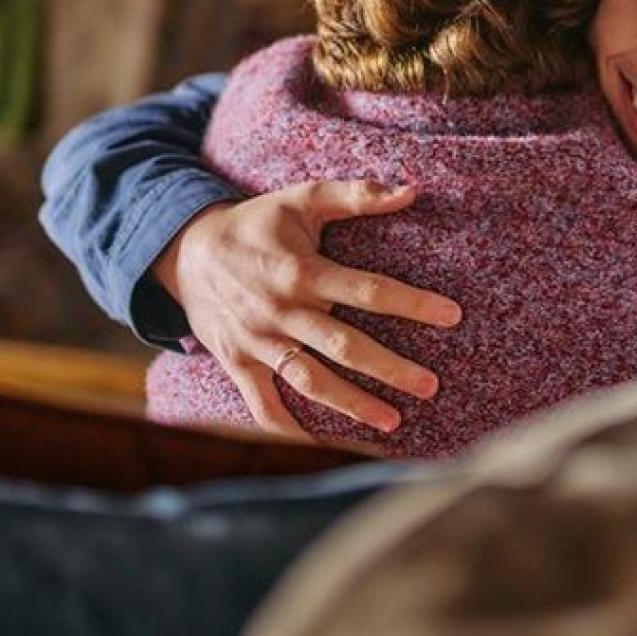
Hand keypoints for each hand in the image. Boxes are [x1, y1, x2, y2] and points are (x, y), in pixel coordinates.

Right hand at [152, 181, 461, 438]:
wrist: (184, 250)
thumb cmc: (256, 222)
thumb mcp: (302, 198)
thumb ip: (356, 195)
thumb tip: (413, 191)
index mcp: (301, 271)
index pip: (366, 290)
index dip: (411, 304)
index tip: (452, 316)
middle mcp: (281, 311)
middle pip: (344, 346)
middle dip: (390, 369)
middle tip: (431, 385)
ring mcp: (257, 341)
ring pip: (309, 380)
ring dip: (351, 404)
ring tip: (394, 421)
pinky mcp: (237, 362)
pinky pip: (261, 404)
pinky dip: (286, 428)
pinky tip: (320, 444)